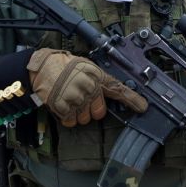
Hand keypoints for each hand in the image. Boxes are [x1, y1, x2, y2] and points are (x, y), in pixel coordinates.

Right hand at [27, 48, 146, 126]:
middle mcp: (89, 87)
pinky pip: (70, 121)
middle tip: (81, 99)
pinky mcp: (63, 106)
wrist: (42, 65)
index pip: (118, 89)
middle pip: (99, 113)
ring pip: (84, 119)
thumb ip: (97, 80)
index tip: (143, 107)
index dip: (132, 99)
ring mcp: (76, 98)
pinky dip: (66, 116)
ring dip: (78, 114)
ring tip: (68, 98)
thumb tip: (108, 93)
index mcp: (96, 75)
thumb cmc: (64, 65)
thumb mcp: (85, 66)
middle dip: (92, 110)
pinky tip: (61, 103)